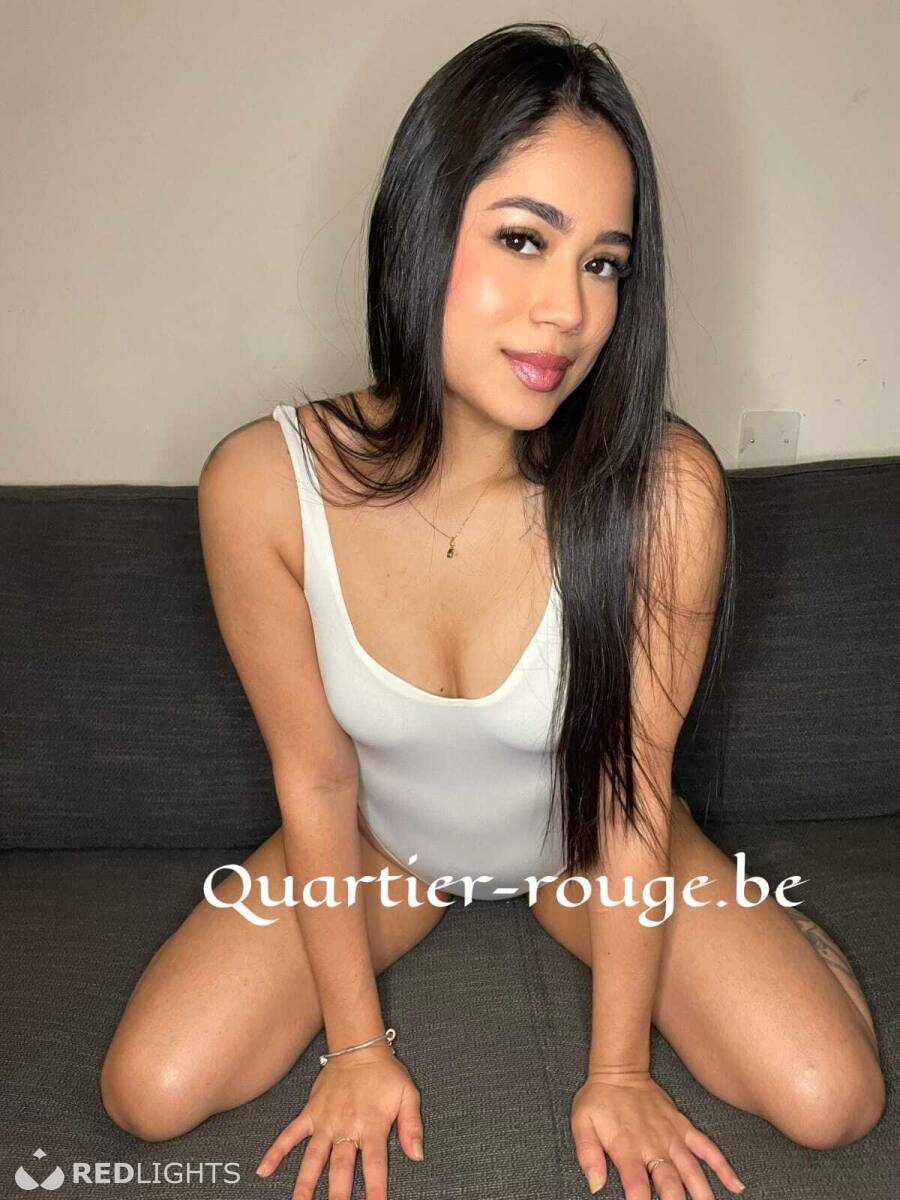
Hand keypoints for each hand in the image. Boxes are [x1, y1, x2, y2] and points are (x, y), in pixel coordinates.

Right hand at [254, 1044, 423, 1199]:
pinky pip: (290, 1134)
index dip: (375, 1189)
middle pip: (340, 1168)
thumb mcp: (408, 1094)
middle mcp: (347, 1126)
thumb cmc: (386, 1073)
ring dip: (305, 1183)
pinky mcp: (310, 1113)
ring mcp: (325, 1121)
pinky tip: (264, 1170)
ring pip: (313, 1157)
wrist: (359, 1046)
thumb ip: (412, 1126)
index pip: (375, 1164)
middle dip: (338, 1195)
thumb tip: (418, 1155)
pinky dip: (276, 1152)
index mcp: (373, 1124)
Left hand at [571, 1069, 745, 1198]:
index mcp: (627, 1147)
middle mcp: (653, 1145)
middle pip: (670, 1184)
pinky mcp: (683, 1128)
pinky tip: (735, 1185)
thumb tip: (595, 1185)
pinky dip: (722, 1166)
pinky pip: (707, 1147)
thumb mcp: (581, 1123)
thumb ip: (587, 1154)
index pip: (637, 1186)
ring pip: (692, 1171)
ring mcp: (672, 1136)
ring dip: (702, 1194)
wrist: (619, 1071)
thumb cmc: (598, 1100)